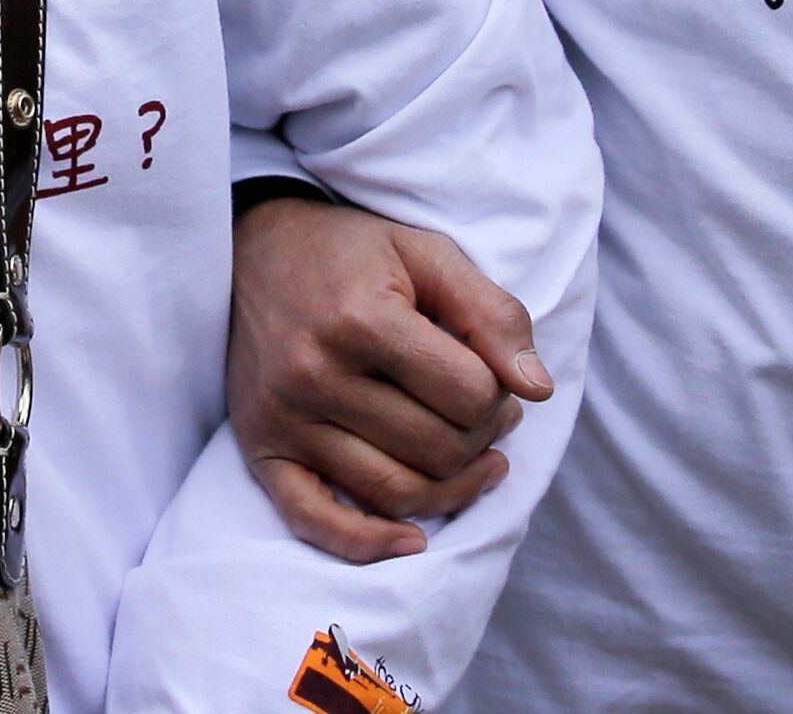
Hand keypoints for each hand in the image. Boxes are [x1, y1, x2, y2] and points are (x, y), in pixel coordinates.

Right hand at [228, 198, 553, 562]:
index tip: (492, 373)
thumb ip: (492, 314)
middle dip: (482, 437)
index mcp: (361, 321)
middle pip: (439, 449)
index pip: (470, 395)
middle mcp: (314, 374)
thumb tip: (538, 390)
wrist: (254, 248)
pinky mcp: (260, 448)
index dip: (500, 391)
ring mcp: (283, 419)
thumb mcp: (430, 254)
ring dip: (454, 487)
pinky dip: (369, 543)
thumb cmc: (353, 251)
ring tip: (474, 458)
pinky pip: (315, 522)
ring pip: (396, 492)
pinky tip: (415, 540)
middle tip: (485, 412)